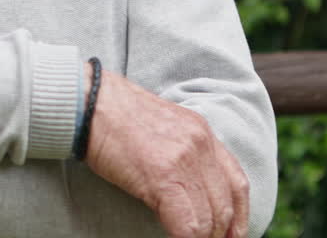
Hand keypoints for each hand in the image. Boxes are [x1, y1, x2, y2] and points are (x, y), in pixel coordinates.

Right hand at [84, 68, 248, 237]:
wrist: (89, 102)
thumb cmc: (114, 118)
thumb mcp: (161, 129)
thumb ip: (182, 154)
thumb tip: (187, 191)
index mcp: (202, 132)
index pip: (236, 183)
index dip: (237, 216)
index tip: (231, 235)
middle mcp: (201, 144)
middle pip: (224, 204)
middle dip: (218, 233)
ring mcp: (185, 159)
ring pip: (209, 219)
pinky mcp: (164, 176)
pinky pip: (188, 225)